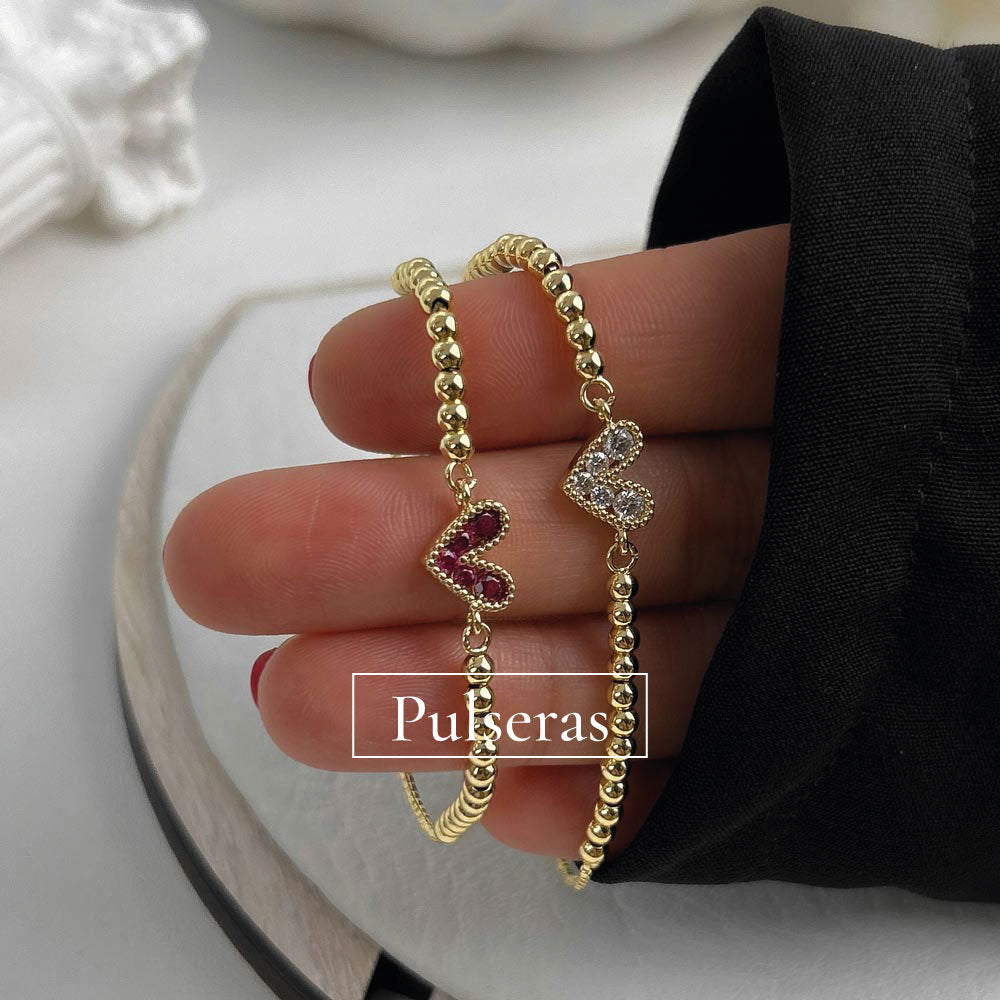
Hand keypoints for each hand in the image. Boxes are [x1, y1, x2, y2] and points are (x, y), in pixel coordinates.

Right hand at [163, 224, 786, 860]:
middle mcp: (819, 498)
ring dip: (476, 694)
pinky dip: (609, 797)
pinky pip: (711, 778)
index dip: (514, 357)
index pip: (669, 346)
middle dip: (420, 540)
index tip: (350, 378)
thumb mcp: (886, 289)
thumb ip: (732, 312)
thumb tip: (488, 312)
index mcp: (839, 362)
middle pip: (601, 519)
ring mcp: (816, 632)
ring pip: (632, 660)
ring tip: (305, 705)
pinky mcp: (824, 752)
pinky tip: (496, 800)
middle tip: (227, 557)